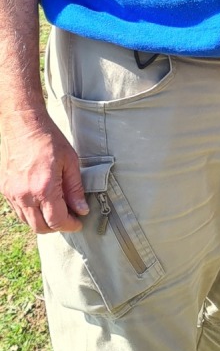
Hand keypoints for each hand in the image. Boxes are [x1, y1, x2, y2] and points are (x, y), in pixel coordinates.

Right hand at [0, 110, 88, 233]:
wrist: (22, 123)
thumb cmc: (48, 138)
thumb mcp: (70, 161)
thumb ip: (75, 188)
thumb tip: (81, 209)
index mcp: (44, 188)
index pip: (57, 221)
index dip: (70, 225)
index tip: (78, 222)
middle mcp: (25, 195)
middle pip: (41, 227)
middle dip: (56, 227)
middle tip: (68, 218)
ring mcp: (12, 193)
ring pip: (27, 221)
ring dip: (42, 221)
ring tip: (55, 210)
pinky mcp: (5, 189)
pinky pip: (17, 210)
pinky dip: (30, 212)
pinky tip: (40, 201)